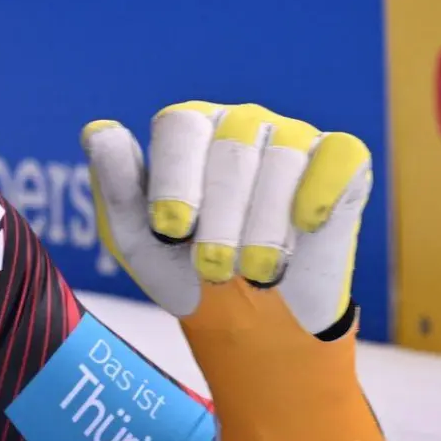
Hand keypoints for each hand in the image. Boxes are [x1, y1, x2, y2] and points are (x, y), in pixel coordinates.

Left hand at [82, 102, 367, 336]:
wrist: (251, 318)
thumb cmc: (182, 268)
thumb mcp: (135, 238)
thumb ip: (115, 186)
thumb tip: (99, 131)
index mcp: (185, 129)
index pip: (180, 126)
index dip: (176, 182)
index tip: (172, 232)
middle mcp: (237, 121)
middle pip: (230, 148)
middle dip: (220, 220)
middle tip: (213, 267)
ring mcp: (291, 136)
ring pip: (282, 160)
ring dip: (264, 228)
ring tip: (252, 272)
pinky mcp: (342, 159)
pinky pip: (337, 157)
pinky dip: (318, 193)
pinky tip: (305, 225)